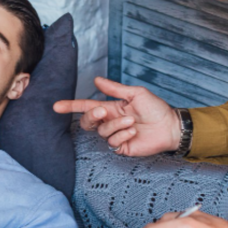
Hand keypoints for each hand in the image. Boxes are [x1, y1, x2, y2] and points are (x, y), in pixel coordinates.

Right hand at [53, 76, 179, 156]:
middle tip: (103, 110)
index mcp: (112, 108)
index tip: (56, 106)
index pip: (86, 107)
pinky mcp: (122, 148)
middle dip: (92, 115)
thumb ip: (115, 89)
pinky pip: (112, 142)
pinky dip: (122, 135)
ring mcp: (116, 135)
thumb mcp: (136, 93)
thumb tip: (97, 80)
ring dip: (116, 125)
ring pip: (102, 132)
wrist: (171, 126)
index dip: (71, 106)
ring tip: (133, 121)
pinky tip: (134, 131)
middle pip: (88, 121)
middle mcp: (111, 122)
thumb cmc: (156, 108)